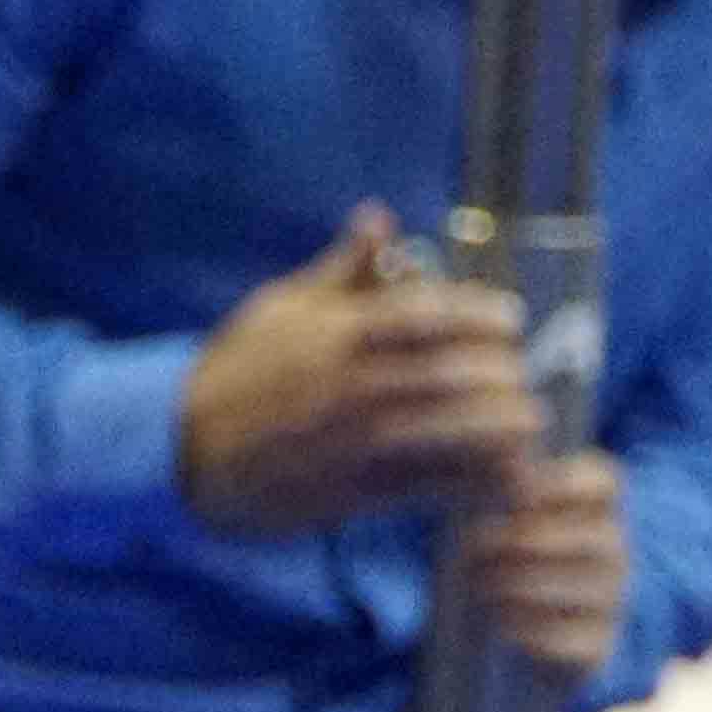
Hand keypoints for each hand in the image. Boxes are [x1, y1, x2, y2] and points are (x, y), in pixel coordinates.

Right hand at [173, 204, 540, 535]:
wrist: (184, 449)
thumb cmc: (237, 371)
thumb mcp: (281, 307)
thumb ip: (344, 270)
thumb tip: (380, 218)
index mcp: (338, 334)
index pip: (430, 316)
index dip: (482, 316)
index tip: (511, 319)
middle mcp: (351, 387)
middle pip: (452, 377)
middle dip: (501, 376)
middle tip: (524, 375)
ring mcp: (354, 444)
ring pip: (451, 435)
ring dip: (501, 431)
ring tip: (528, 425)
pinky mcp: (353, 493)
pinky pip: (431, 490)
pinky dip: (476, 485)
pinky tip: (504, 478)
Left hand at [451, 449, 628, 677]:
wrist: (523, 638)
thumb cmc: (507, 562)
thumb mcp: (503, 520)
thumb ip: (502, 491)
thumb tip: (501, 466)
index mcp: (597, 511)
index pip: (604, 482)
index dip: (562, 483)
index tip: (512, 494)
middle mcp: (614, 553)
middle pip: (594, 537)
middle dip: (528, 541)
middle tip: (473, 547)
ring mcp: (611, 601)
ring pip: (583, 590)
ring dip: (523, 586)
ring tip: (479, 585)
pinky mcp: (597, 648)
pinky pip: (574, 641)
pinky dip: (532, 632)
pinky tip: (499, 624)